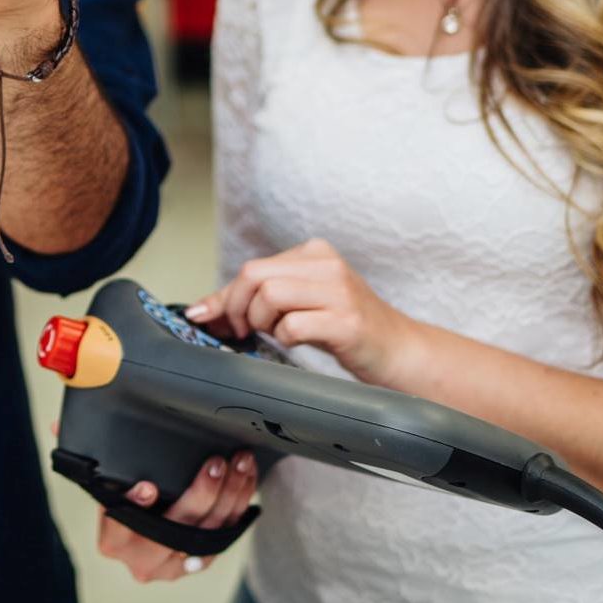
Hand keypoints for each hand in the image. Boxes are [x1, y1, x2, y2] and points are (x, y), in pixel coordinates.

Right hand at [96, 451, 258, 582]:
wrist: (139, 533)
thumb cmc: (124, 504)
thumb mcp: (114, 491)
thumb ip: (121, 485)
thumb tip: (144, 480)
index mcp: (115, 542)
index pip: (121, 526)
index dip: (135, 505)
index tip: (148, 487)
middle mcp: (144, 561)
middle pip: (177, 530)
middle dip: (202, 494)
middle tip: (216, 464)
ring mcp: (175, 566)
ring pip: (211, 533)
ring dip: (231, 494)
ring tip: (240, 464)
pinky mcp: (200, 561)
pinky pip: (226, 534)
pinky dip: (238, 504)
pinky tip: (245, 479)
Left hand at [185, 239, 431, 390]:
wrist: (399, 350)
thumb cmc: (344, 328)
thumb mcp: (300, 304)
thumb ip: (258, 300)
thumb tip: (203, 309)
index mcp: (314, 252)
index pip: (252, 268)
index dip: (224, 296)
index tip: (204, 316)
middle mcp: (326, 264)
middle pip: (254, 276)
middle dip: (237, 308)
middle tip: (243, 331)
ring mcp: (339, 291)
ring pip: (269, 297)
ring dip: (262, 323)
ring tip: (278, 334)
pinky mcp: (346, 321)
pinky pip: (293, 326)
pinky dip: (285, 338)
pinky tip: (298, 342)